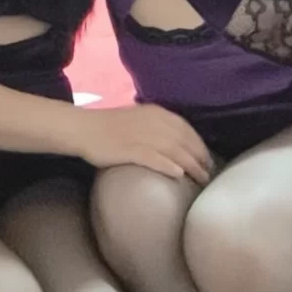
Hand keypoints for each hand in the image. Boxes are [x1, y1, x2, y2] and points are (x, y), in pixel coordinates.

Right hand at [77, 104, 212, 184]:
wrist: (83, 128)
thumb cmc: (109, 126)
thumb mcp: (138, 119)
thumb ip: (156, 126)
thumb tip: (176, 143)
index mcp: (155, 112)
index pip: (186, 128)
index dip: (199, 145)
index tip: (207, 159)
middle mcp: (152, 121)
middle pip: (184, 140)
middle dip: (200, 158)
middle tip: (209, 174)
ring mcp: (140, 135)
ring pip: (173, 150)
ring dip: (190, 165)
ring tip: (201, 179)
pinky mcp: (128, 149)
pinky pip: (152, 157)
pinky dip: (167, 165)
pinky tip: (177, 174)